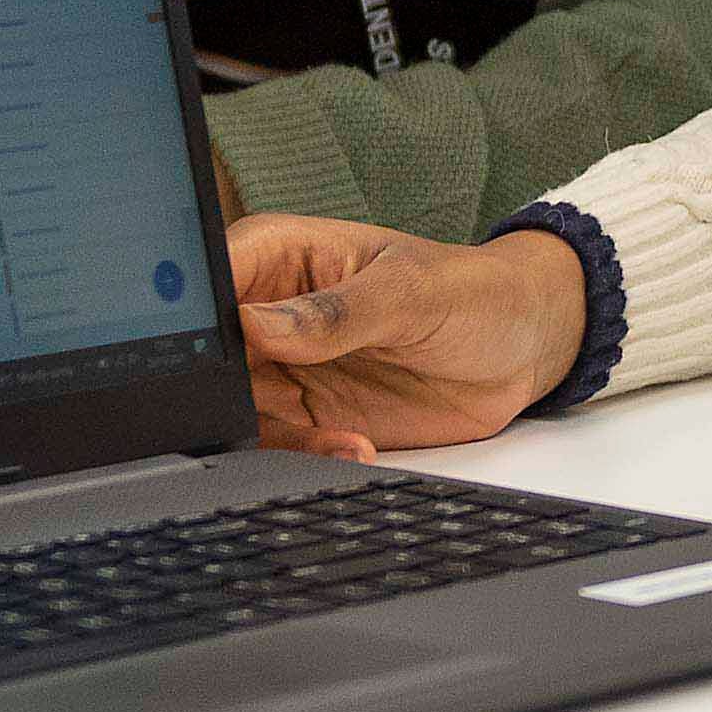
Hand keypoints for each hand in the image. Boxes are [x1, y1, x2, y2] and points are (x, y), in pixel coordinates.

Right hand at [225, 215, 585, 457]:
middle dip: (211, 384)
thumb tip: (258, 324)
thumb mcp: (412, 291)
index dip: (189, 309)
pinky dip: (307, 456)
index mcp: (281, 255)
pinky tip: (356, 447)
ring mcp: (284, 370)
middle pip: (202, 351)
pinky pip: (278, 446)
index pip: (210, 274)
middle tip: (250, 407)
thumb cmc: (472, 290)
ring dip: (266, 432)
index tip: (207, 345)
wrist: (522, 346)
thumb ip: (338, 311)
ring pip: (229, 408)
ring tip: (337, 437)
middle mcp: (268, 313)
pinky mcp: (308, 418)